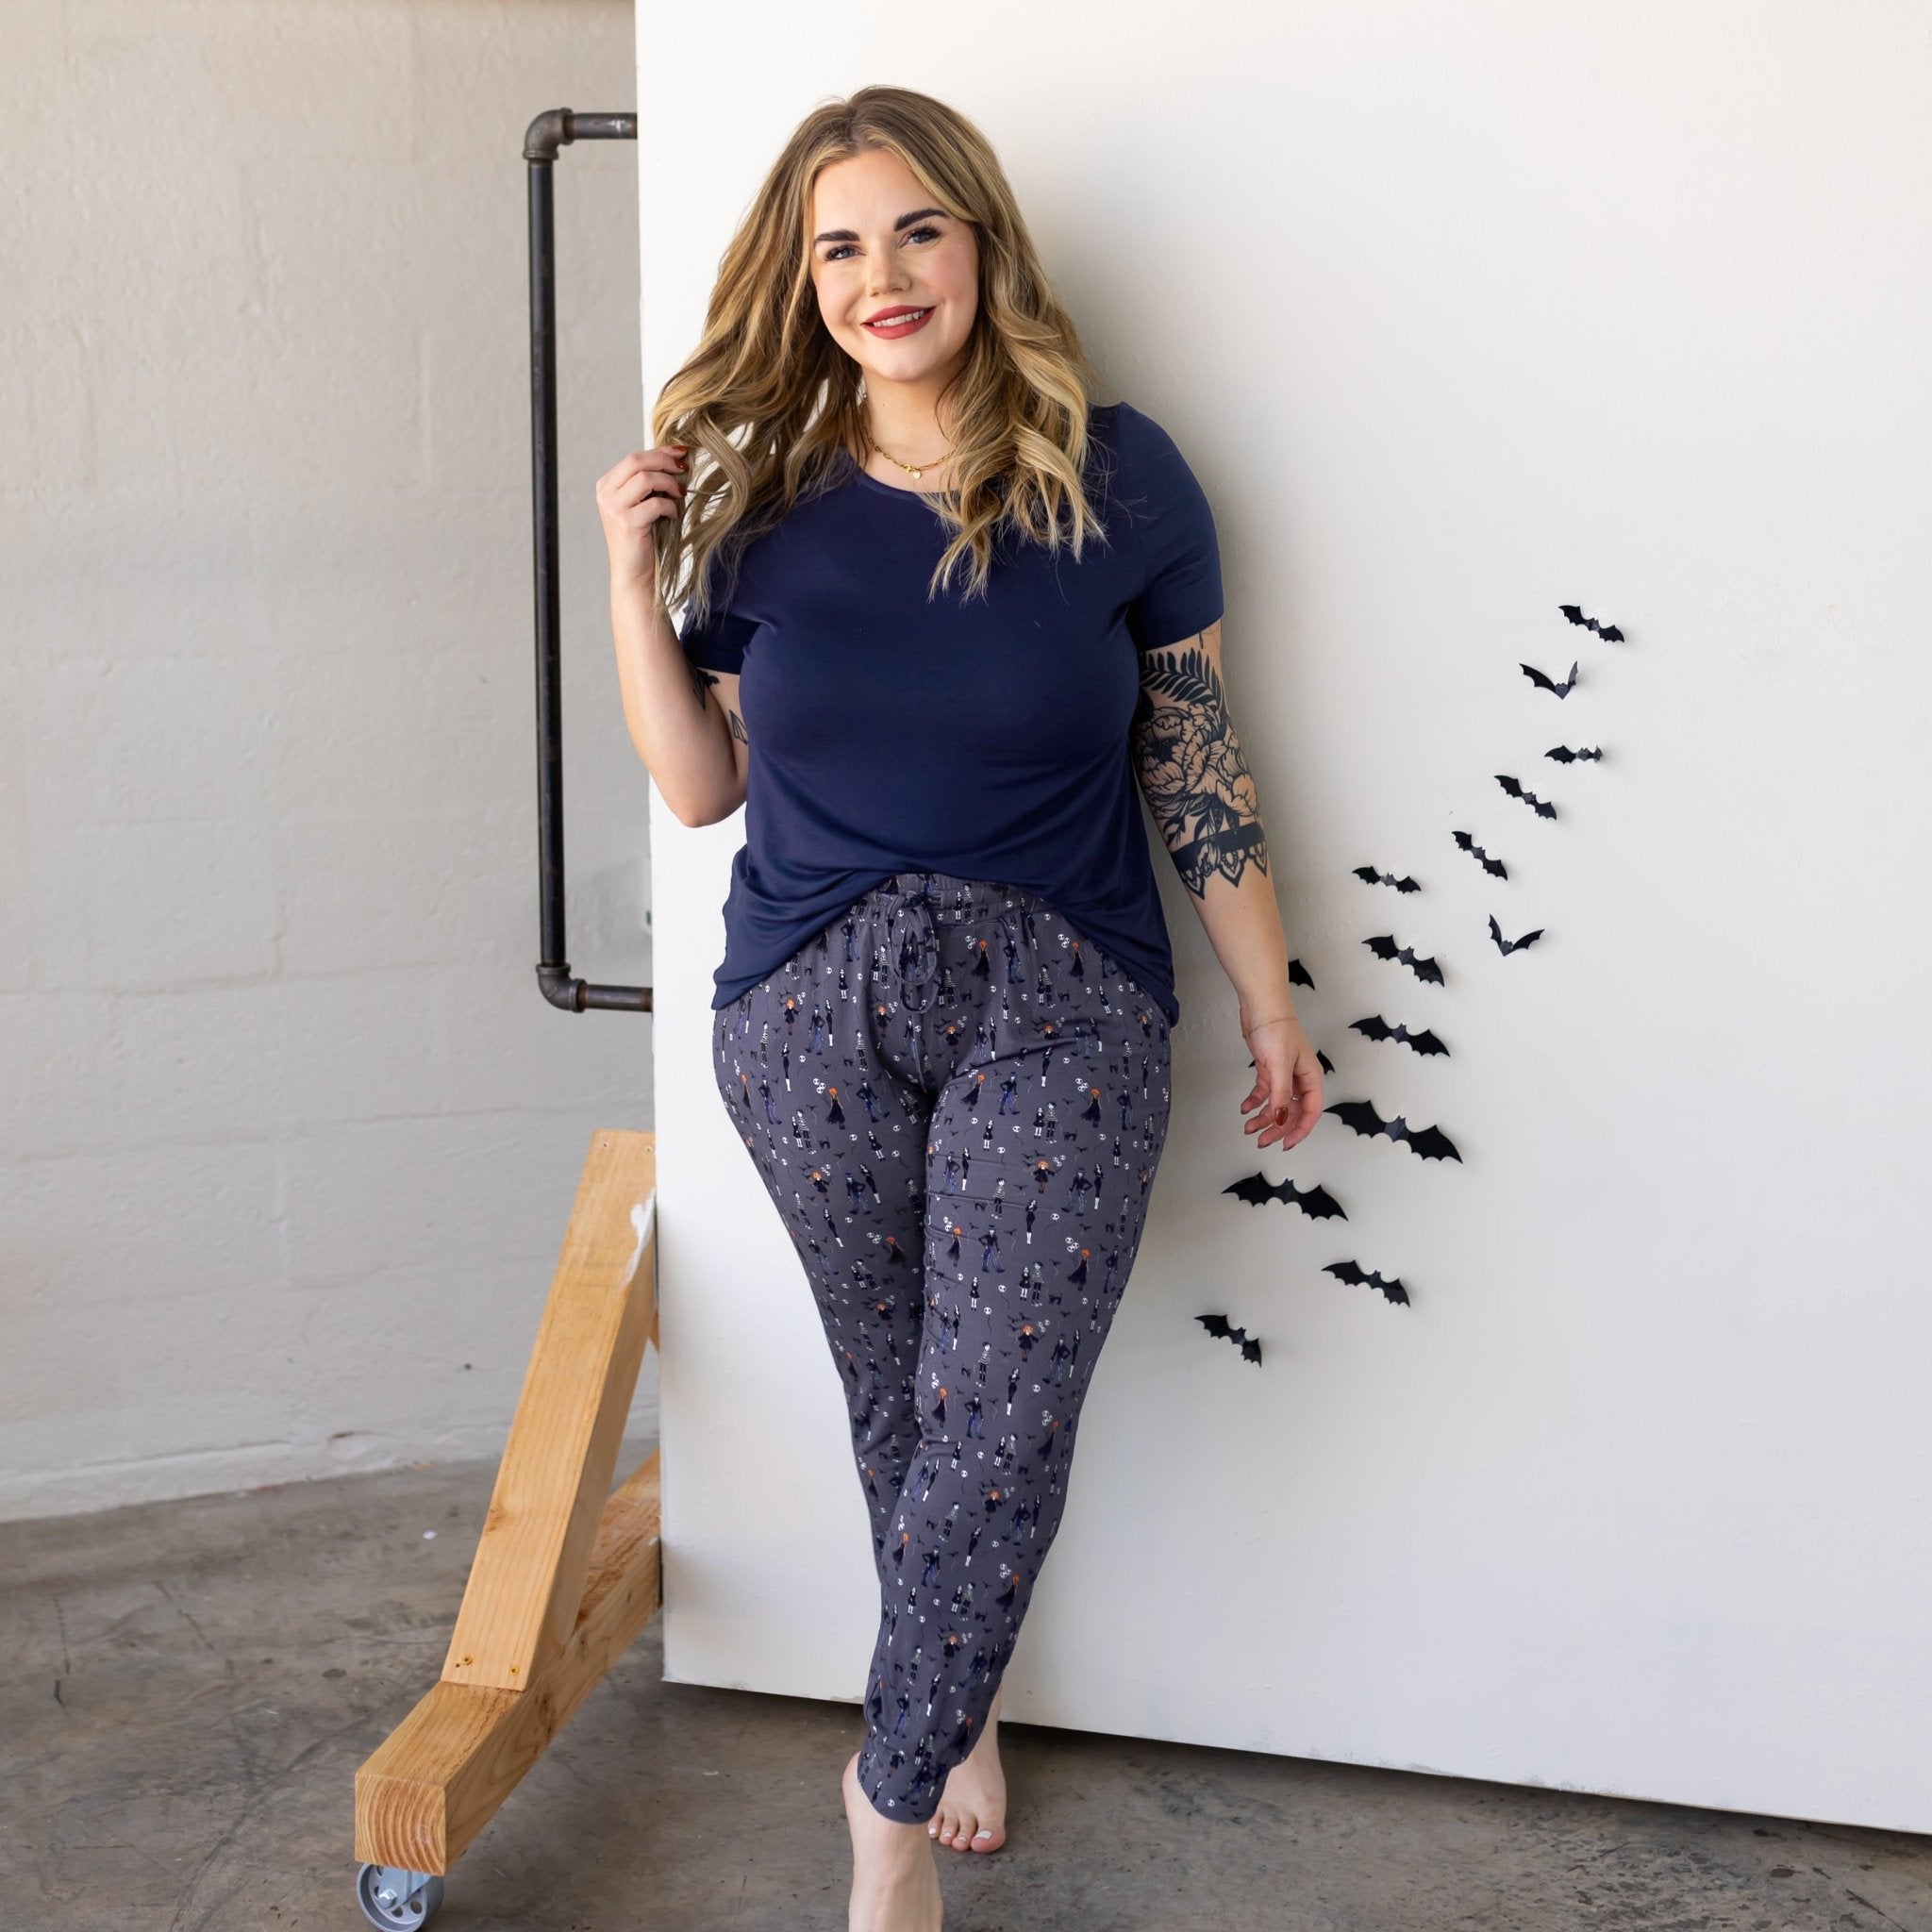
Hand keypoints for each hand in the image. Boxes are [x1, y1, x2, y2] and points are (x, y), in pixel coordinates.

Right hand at [595, 443, 686, 588]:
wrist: (633, 572)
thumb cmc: (641, 538)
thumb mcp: (639, 504)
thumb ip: (647, 482)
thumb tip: (673, 459)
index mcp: (606, 485)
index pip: (633, 458)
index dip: (659, 452)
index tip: (680, 452)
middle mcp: (606, 494)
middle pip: (636, 462)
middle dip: (664, 461)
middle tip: (683, 468)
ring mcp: (614, 509)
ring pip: (645, 479)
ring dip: (668, 483)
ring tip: (679, 493)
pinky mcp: (627, 523)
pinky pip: (655, 503)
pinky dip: (669, 506)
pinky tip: (673, 514)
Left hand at [1239, 1012, 1322, 1151]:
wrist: (1260, 1007)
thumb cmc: (1276, 1029)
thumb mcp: (1279, 1065)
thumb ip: (1280, 1095)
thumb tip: (1281, 1120)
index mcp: (1310, 1078)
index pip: (1310, 1112)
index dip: (1299, 1131)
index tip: (1285, 1144)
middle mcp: (1299, 1079)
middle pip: (1292, 1112)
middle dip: (1278, 1128)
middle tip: (1261, 1141)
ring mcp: (1284, 1075)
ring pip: (1277, 1105)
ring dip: (1264, 1118)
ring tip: (1249, 1128)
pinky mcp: (1269, 1070)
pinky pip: (1264, 1093)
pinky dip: (1255, 1102)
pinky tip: (1245, 1108)